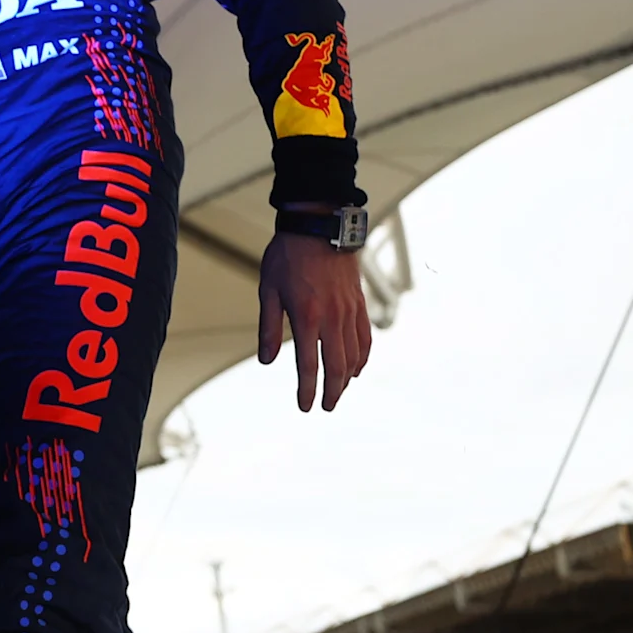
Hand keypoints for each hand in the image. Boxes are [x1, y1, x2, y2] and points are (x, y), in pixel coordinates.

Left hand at [257, 233, 370, 412]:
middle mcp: (332, 318)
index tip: (305, 406)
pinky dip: (362, 357)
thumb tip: (267, 360)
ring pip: (354, 355)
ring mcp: (349, 311)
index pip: (309, 365)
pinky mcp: (359, 302)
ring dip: (347, 378)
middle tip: (326, 406)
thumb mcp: (269, 291)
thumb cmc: (288, 256)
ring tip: (339, 391)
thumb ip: (269, 328)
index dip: (307, 390)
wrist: (318, 225)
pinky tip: (356, 368)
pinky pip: (365, 337)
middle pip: (337, 366)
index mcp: (307, 317)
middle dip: (332, 391)